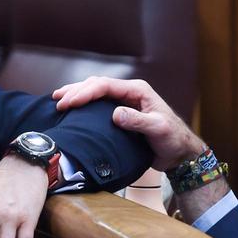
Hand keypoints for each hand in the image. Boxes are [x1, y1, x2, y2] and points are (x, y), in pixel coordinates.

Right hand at [52, 77, 203, 170]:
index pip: (105, 86)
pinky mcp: (121, 114)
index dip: (85, 92)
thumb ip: (138, 121)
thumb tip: (114, 114)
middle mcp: (129, 93)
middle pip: (97, 85)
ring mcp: (124, 102)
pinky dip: (83, 105)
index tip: (69, 103)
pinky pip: (98, 105)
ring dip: (77, 94)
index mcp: (137, 90)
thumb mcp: (158, 129)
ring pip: (96, 92)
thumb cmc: (173, 139)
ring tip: (58, 99)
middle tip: (58, 101)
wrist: (179, 152)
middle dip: (76, 91)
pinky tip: (72, 109)